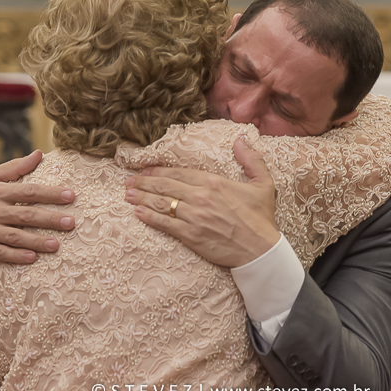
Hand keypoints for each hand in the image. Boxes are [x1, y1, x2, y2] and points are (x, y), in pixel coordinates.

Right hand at [0, 151, 76, 263]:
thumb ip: (14, 167)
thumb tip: (39, 154)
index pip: (28, 191)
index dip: (50, 193)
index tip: (70, 195)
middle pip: (25, 215)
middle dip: (50, 219)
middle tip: (70, 222)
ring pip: (15, 236)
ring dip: (36, 241)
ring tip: (56, 244)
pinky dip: (15, 256)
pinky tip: (32, 258)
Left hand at [125, 137, 278, 267]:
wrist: (260, 251)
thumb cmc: (261, 218)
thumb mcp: (263, 184)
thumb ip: (251, 159)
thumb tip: (240, 139)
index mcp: (214, 183)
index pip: (180, 173)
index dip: (159, 171)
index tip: (146, 171)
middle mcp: (201, 198)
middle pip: (166, 187)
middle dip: (144, 183)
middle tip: (129, 181)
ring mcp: (194, 217)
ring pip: (162, 204)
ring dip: (141, 198)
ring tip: (127, 195)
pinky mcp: (191, 236)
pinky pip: (165, 224)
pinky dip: (149, 218)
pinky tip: (137, 213)